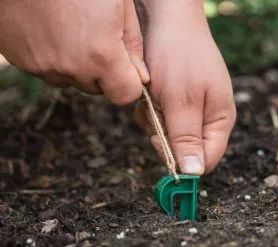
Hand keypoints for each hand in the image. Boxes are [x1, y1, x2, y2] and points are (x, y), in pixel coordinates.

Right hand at [0, 0, 149, 102]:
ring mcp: (45, 67)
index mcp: (101, 54)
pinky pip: (51, 71)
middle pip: (99, 87)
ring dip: (79, 65)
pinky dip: (56, 58)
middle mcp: (72, 68)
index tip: (127, 68)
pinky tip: (53, 31)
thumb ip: (132, 43)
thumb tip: (140, 76)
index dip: (129, 83)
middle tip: (96, 37)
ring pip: (74, 80)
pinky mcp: (24, 62)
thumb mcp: (118, 1)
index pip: (125, 95)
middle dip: (104, 71)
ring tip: (72, 31)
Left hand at [136, 0, 235, 174]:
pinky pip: (157, 122)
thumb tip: (194, 173)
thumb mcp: (182, 101)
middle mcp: (205, 119)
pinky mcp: (172, 105)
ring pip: (166, 137)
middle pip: (182, 150)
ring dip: (154, 121)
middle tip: (157, 113)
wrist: (165, 23)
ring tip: (154, 97)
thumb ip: (187, 138)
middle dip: (164, 135)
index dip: (184, 162)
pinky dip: (149, 112)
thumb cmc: (179, 57)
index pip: (206, 160)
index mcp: (218, 121)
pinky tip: (149, 95)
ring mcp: (187, 111)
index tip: (160, 144)